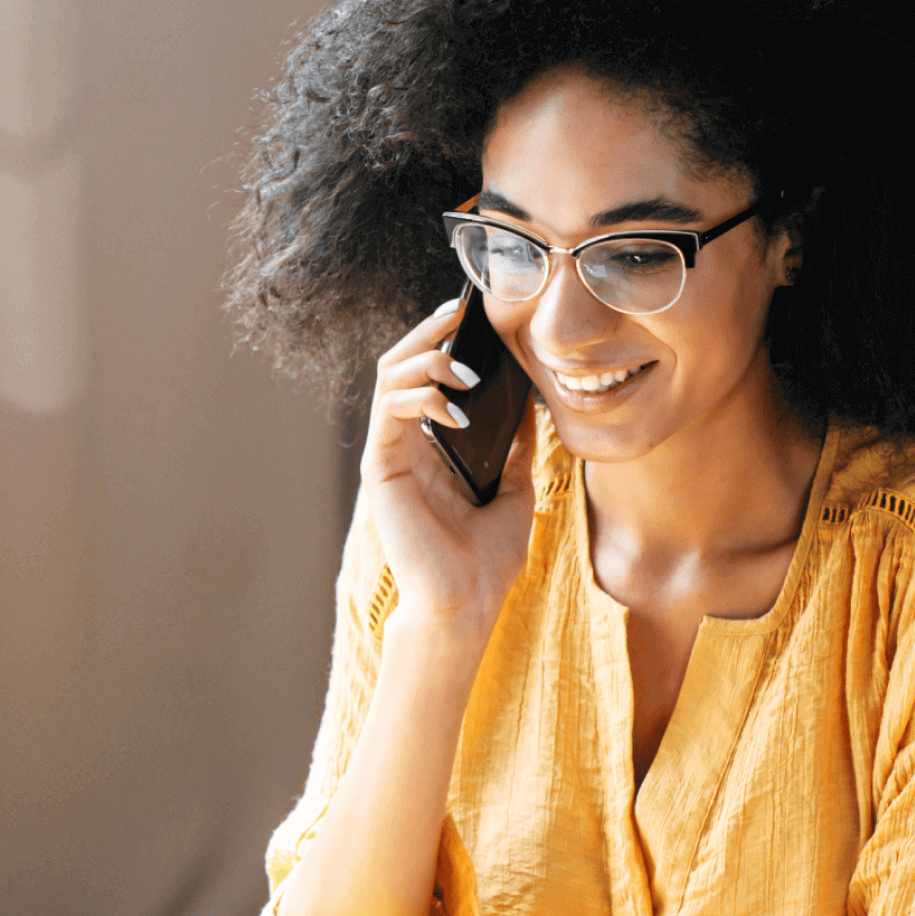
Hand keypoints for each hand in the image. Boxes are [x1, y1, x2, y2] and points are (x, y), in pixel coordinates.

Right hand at [360, 298, 536, 631]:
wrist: (468, 602)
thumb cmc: (487, 557)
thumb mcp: (515, 489)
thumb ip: (518, 447)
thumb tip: (533, 404)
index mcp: (433, 448)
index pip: (429, 378)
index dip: (443, 342)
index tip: (472, 317)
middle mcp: (406, 446)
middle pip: (402, 367)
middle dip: (428, 334)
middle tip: (457, 313)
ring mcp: (390, 455)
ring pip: (390, 379)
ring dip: (425, 359)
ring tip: (463, 364)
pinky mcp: (380, 469)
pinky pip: (388, 412)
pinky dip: (419, 396)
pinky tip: (452, 404)